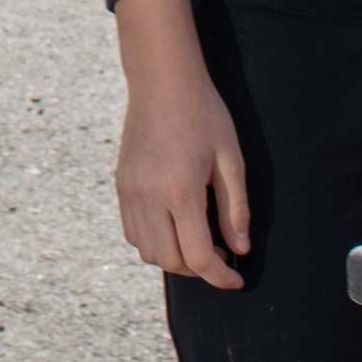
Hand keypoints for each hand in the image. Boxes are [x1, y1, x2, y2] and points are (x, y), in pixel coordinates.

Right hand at [110, 0, 252, 287]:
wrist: (162, 82)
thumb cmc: (203, 115)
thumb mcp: (231, 160)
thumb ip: (236, 209)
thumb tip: (240, 249)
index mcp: (181, 191)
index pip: (198, 257)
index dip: (220, 277)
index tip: (236, 280)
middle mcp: (149, 197)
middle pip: (170, 261)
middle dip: (198, 270)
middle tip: (220, 255)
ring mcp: (130, 192)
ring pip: (147, 251)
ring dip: (174, 257)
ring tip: (198, 241)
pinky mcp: (121, 185)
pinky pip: (133, 232)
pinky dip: (154, 242)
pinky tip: (175, 225)